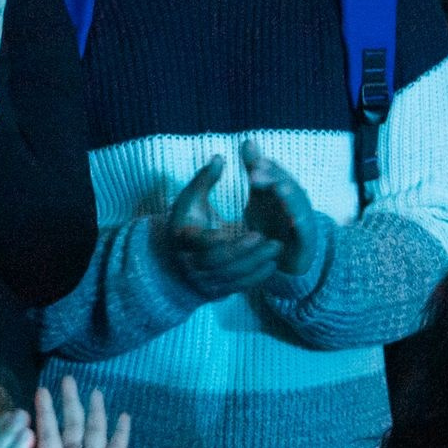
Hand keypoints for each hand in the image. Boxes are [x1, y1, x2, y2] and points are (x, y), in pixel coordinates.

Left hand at [20, 378, 131, 447]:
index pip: (47, 433)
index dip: (44, 413)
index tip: (40, 391)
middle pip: (70, 424)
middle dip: (68, 402)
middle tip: (66, 379)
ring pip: (93, 430)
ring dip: (94, 410)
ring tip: (93, 389)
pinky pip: (118, 447)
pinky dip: (122, 431)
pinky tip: (124, 415)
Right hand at [150, 156, 276, 301]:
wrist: (172, 263)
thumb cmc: (186, 224)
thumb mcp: (190, 200)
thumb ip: (204, 180)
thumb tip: (220, 157)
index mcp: (182, 238)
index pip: (199, 242)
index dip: (217, 240)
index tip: (244, 231)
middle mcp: (190, 262)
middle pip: (218, 261)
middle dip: (244, 251)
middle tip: (267, 238)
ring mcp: (203, 279)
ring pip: (230, 275)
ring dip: (254, 263)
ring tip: (276, 248)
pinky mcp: (215, 290)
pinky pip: (236, 287)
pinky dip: (254, 277)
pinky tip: (270, 265)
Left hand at [241, 141, 326, 277]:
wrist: (286, 259)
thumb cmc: (272, 222)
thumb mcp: (260, 195)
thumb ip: (255, 169)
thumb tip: (248, 140)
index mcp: (282, 191)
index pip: (276, 174)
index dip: (266, 167)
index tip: (253, 161)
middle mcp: (294, 203)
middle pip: (287, 186)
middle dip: (273, 178)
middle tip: (255, 174)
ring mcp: (302, 221)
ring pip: (298, 206)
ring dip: (290, 197)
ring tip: (279, 189)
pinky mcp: (305, 241)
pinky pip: (304, 232)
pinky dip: (300, 225)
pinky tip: (293, 220)